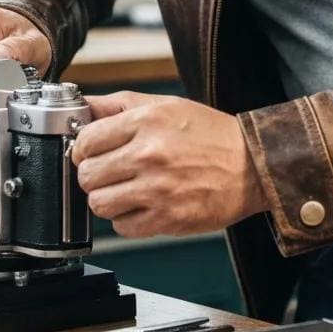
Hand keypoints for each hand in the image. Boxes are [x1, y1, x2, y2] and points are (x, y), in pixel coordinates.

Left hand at [73, 92, 269, 237]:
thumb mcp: (165, 105)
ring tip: (127, 188)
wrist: (252, 165)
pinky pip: (121, 226)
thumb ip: (118, 105)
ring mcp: (157, 189)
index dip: (83, 148)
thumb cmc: (210, 134)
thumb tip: (80, 105)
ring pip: (98, 204)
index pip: (86, 140)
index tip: (91, 151)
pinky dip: (127, 218)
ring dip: (108, 198)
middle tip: (112, 170)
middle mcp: (150, 154)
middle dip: (94, 174)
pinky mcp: (166, 219)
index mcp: (147, 121)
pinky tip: (144, 203)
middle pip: (87, 175)